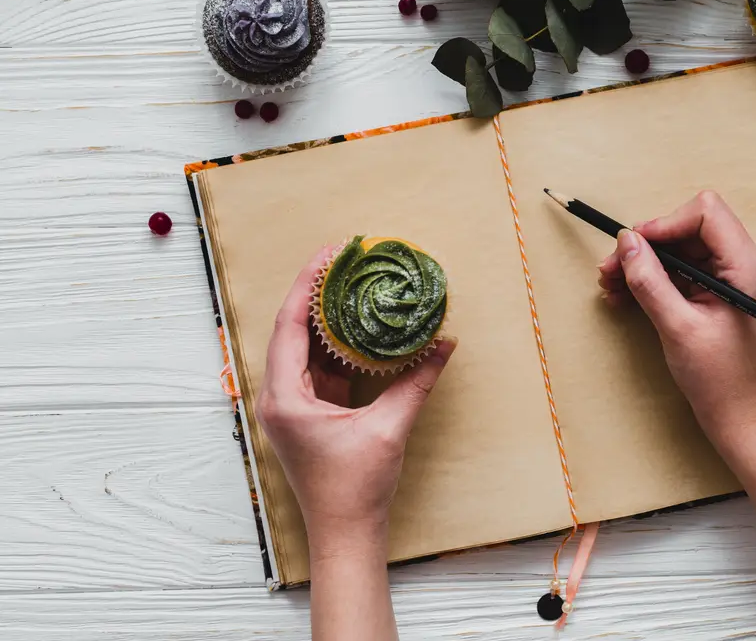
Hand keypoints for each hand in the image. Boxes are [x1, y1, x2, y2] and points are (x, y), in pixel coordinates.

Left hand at [256, 246, 456, 549]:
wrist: (345, 534)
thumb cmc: (355, 489)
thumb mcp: (389, 428)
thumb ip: (416, 381)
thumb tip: (443, 343)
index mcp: (285, 397)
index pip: (291, 324)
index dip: (309, 284)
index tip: (331, 254)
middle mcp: (278, 397)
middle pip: (293, 329)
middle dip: (317, 292)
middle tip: (344, 259)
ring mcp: (291, 406)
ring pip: (304, 348)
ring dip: (326, 317)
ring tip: (351, 283)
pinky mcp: (307, 414)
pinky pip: (317, 368)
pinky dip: (336, 345)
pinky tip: (358, 327)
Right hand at [598, 191, 755, 438]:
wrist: (741, 416)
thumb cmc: (720, 378)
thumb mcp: (677, 327)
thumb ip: (650, 281)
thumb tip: (626, 242)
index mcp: (748, 266)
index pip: (705, 213)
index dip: (664, 224)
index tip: (633, 247)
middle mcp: (748, 263)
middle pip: (690, 229)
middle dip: (647, 247)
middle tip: (610, 269)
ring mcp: (737, 276)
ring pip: (683, 249)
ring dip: (646, 264)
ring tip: (611, 284)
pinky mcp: (725, 290)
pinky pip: (687, 270)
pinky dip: (657, 279)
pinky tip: (626, 294)